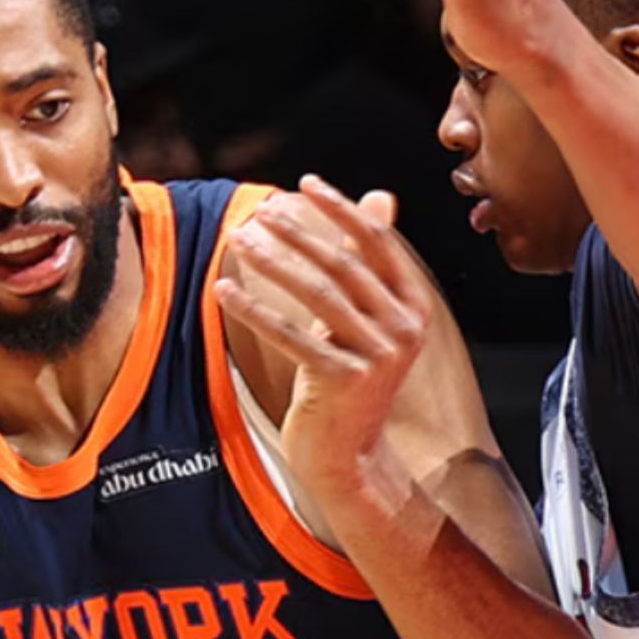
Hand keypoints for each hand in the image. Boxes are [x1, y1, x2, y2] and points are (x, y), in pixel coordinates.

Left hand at [215, 177, 432, 506]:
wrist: (350, 455)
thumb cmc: (349, 381)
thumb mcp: (367, 320)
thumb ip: (369, 265)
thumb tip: (380, 197)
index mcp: (413, 308)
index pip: (378, 244)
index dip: (342, 210)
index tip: (305, 184)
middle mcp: (403, 329)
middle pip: (344, 265)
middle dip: (300, 233)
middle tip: (261, 213)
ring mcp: (377, 356)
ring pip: (318, 295)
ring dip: (274, 263)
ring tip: (240, 241)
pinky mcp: (344, 381)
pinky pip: (291, 335)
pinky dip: (255, 309)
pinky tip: (225, 290)